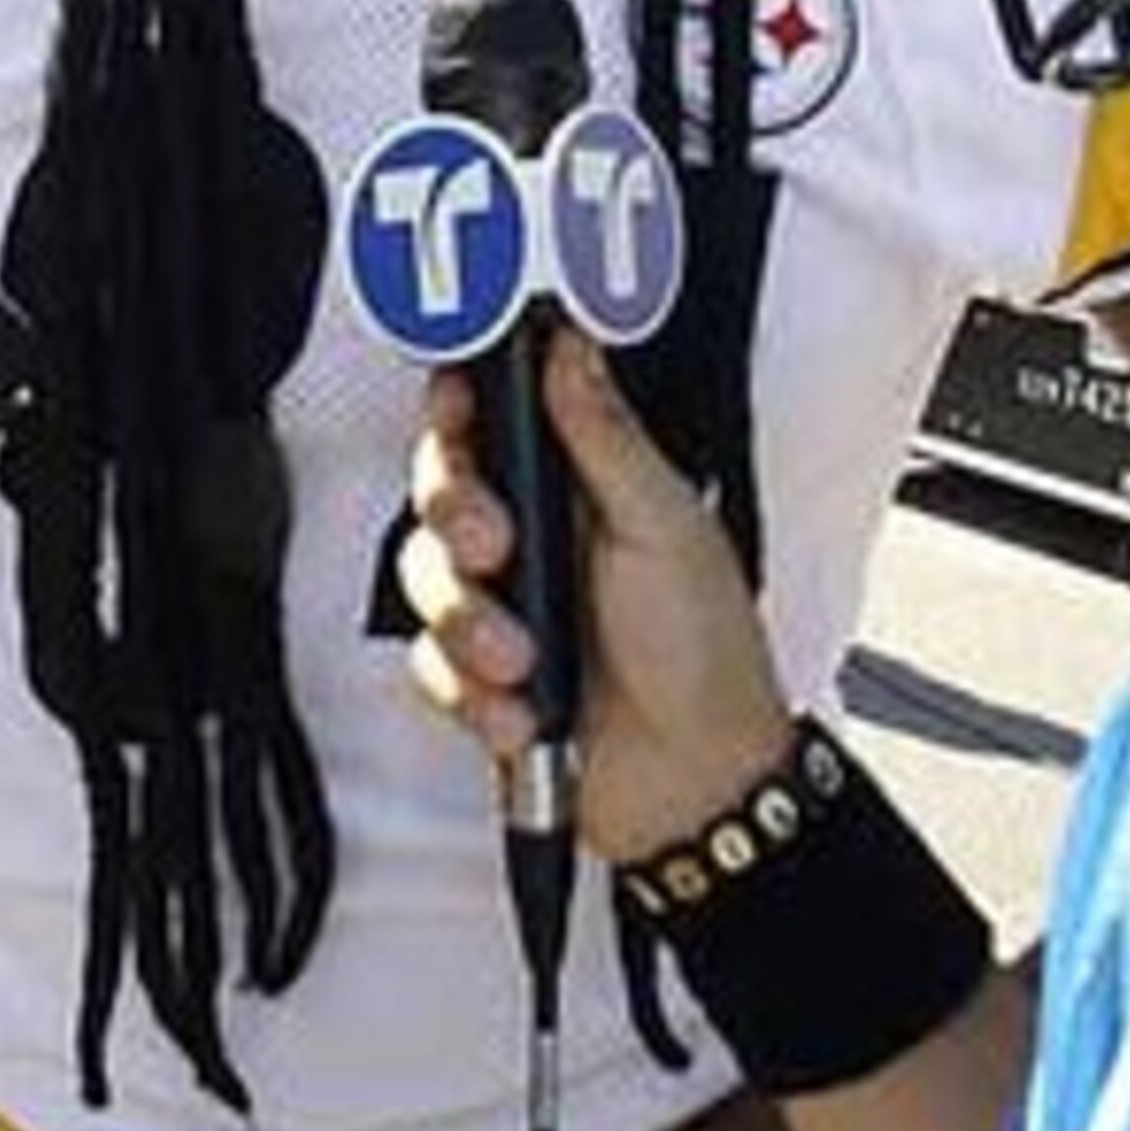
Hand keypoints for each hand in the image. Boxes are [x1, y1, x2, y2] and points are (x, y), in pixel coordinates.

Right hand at [401, 333, 794, 861]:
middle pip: (441, 489)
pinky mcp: (478, 678)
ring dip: (466, 621)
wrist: (697, 786)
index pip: (497, 420)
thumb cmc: (705, 653)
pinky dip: (469, 692)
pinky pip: (427, 665)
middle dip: (454, 514)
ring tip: (521, 658)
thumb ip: (604, 435)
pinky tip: (519, 710)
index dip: (462, 407)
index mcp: (583, 486)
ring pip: (425, 578)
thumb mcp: (664, 526)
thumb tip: (568, 344)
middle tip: (493, 546)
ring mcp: (502, 608)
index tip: (456, 408)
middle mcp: (534, 538)